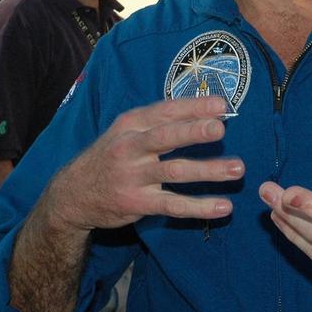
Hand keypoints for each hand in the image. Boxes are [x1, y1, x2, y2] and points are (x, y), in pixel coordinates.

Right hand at [46, 96, 243, 233]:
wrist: (74, 193)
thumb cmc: (110, 156)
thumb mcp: (124, 132)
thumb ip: (157, 123)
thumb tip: (202, 112)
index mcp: (131, 124)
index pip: (165, 111)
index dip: (193, 107)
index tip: (222, 105)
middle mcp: (131, 147)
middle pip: (166, 137)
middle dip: (194, 132)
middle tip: (221, 129)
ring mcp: (133, 176)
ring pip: (175, 172)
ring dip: (208, 170)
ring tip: (237, 169)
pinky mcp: (137, 203)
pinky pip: (173, 205)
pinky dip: (199, 207)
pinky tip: (223, 206)